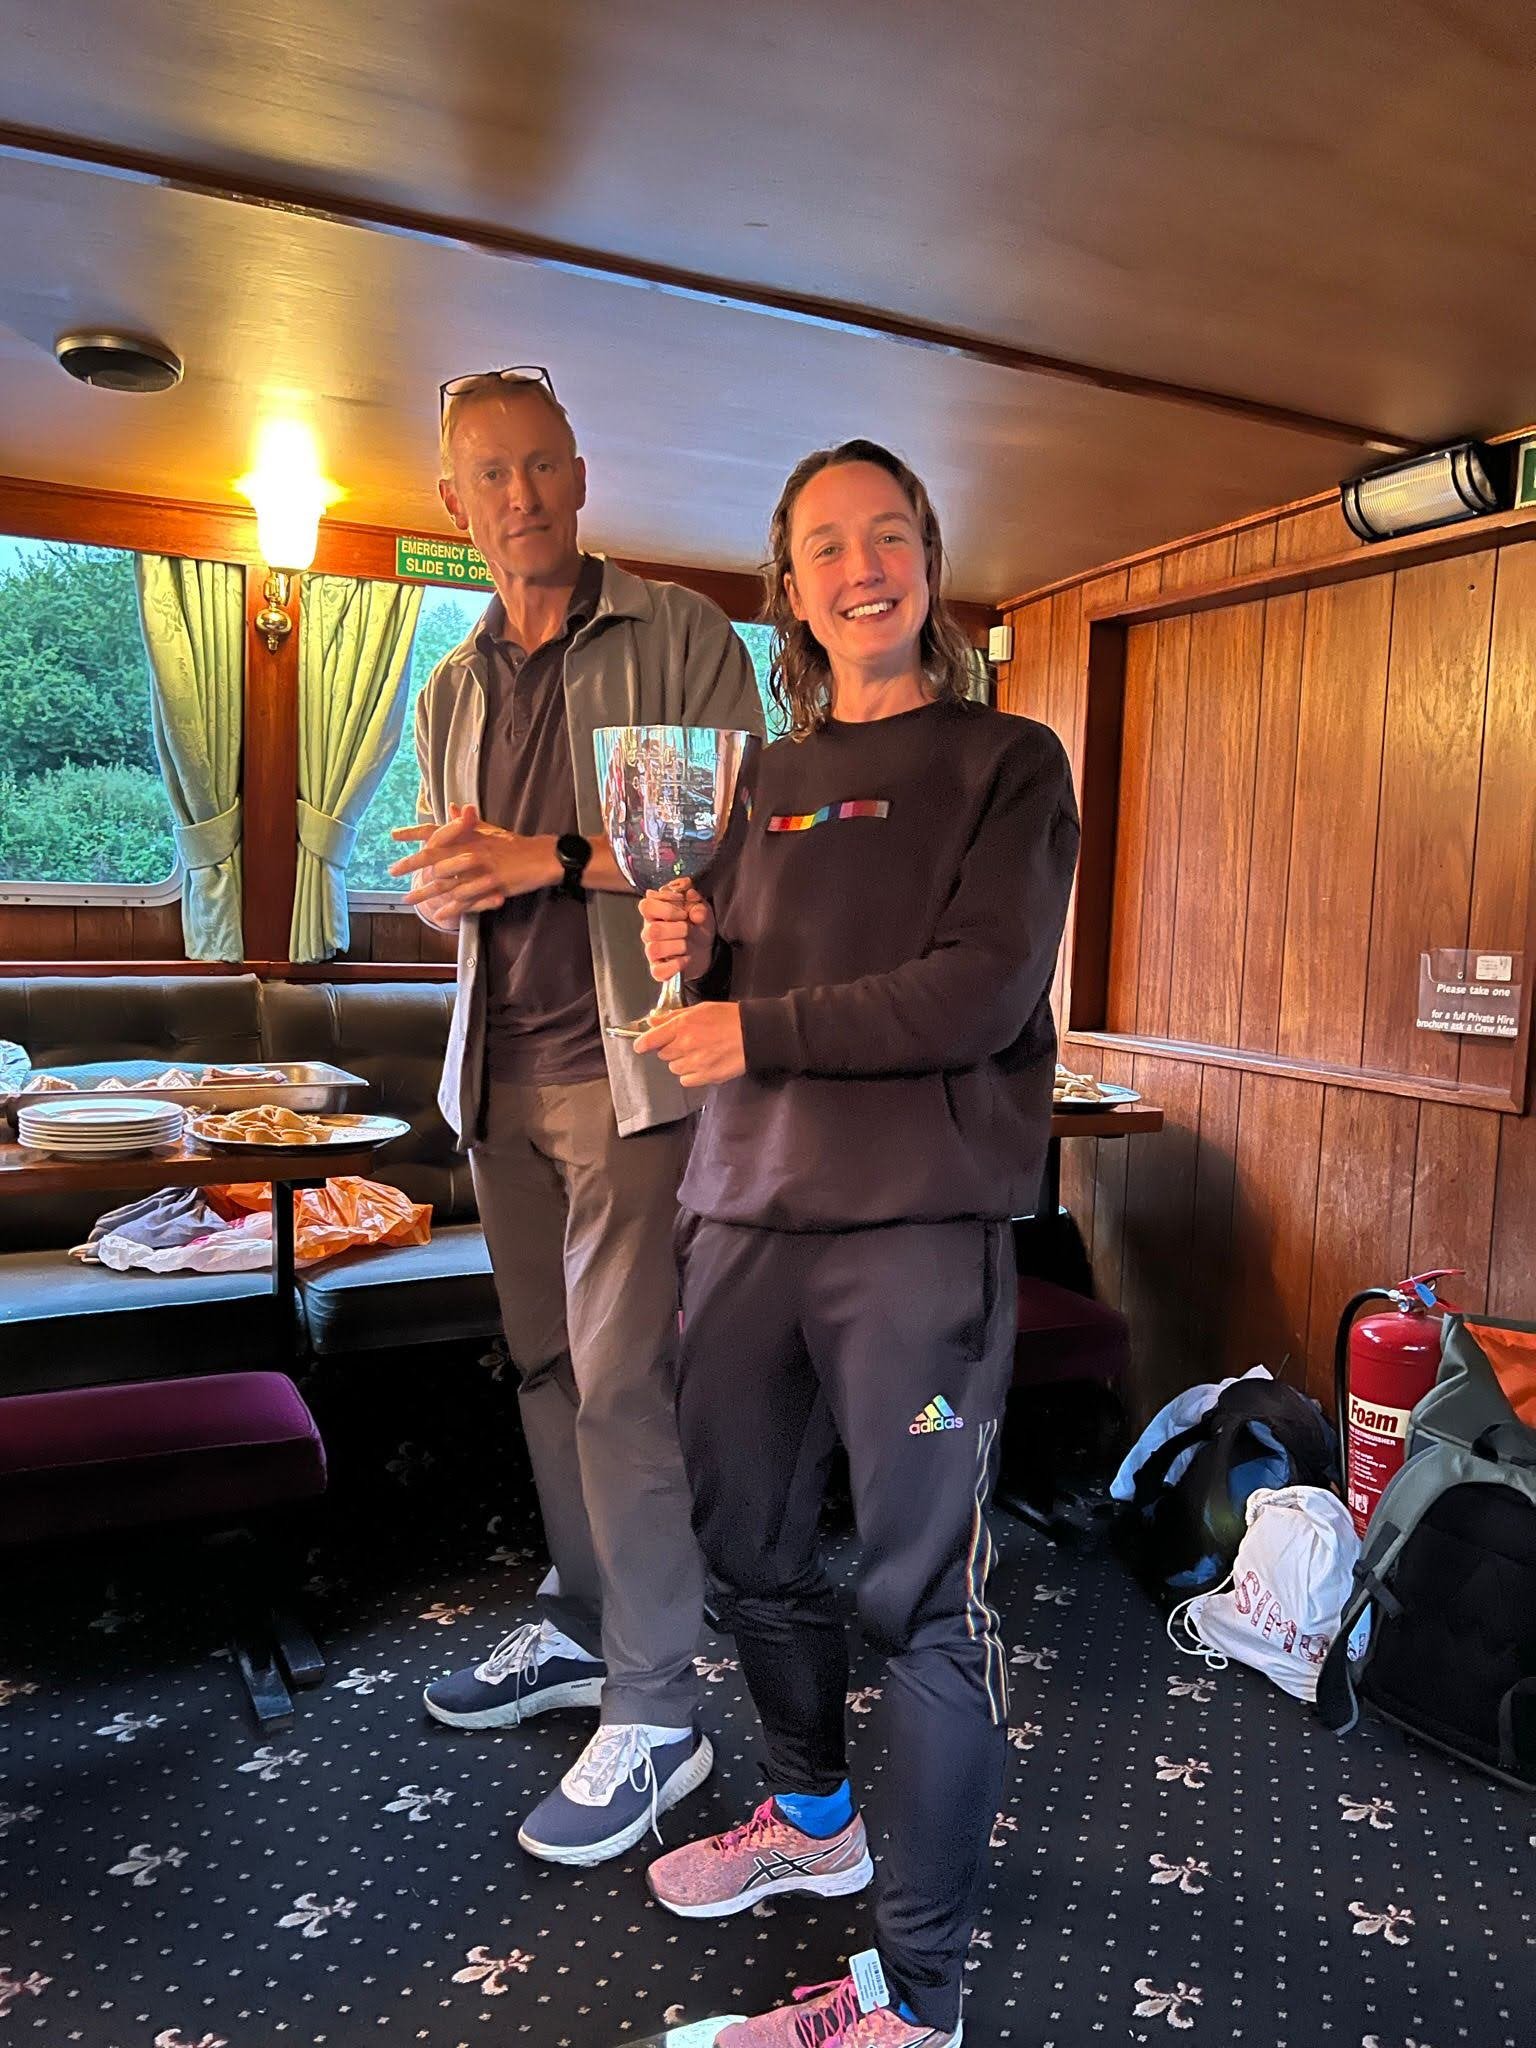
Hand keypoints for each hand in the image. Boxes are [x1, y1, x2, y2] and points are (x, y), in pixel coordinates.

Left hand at [388, 804, 557, 916]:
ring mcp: (480, 869)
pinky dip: (452, 908)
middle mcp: (471, 849)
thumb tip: (453, 807)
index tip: (394, 836)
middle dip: (411, 864)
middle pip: (435, 856)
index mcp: (469, 835)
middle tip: (392, 871)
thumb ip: (468, 823)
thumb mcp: (490, 831)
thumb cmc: (514, 845)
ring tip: (408, 899)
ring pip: (446, 882)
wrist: (541, 857)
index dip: (414, 833)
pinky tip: (439, 915)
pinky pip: (467, 900)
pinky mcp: (490, 885)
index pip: (437, 830)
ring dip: (425, 892)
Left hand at [633, 1002, 745, 1087]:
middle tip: (686, 1042)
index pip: (650, 1039)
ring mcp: (695, 1063)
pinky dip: (691, 1075)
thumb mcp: (701, 1009)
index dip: (642, 1043)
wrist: (754, 1034)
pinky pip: (686, 1080)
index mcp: (682, 1026)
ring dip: (681, 1062)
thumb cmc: (730, 1018)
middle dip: (670, 1049)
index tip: (640, 1045)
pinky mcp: (706, 1076)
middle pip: (663, 1054)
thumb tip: (653, 1020)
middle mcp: (685, 1045)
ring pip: (674, 1068)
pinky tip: (703, 1064)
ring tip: (699, 1052)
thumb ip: (674, 1016)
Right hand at [639, 880, 715, 984]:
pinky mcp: (658, 969)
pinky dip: (675, 966)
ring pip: (654, 949)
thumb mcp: (701, 908)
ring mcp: (652, 951)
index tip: (683, 909)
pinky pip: (658, 971)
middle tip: (688, 928)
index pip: (646, 905)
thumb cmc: (698, 925)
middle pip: (652, 930)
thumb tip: (690, 894)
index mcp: (655, 913)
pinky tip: (685, 959)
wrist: (707, 949)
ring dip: (677, 946)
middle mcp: (649, 931)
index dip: (666, 906)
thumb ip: (695, 899)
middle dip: (677, 928)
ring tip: (687, 944)